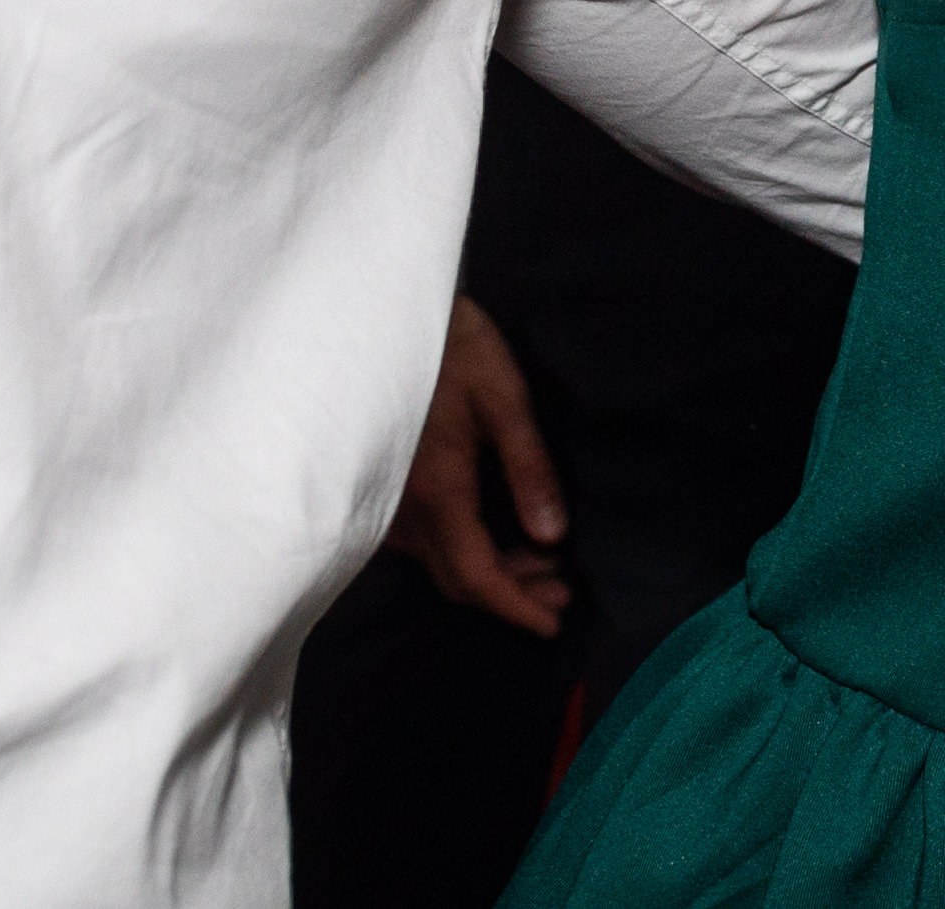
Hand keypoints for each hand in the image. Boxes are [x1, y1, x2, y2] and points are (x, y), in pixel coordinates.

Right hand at [387, 294, 572, 635]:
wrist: (380, 320)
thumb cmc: (452, 348)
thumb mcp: (504, 398)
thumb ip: (530, 468)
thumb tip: (554, 535)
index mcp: (438, 493)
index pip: (477, 575)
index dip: (516, 608)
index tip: (552, 626)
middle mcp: (403, 514)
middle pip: (459, 579)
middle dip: (512, 595)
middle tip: (564, 592)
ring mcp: (387, 506)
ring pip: (440, 564)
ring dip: (491, 573)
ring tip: (546, 566)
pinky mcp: (382, 492)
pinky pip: (425, 544)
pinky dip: (466, 552)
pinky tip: (502, 536)